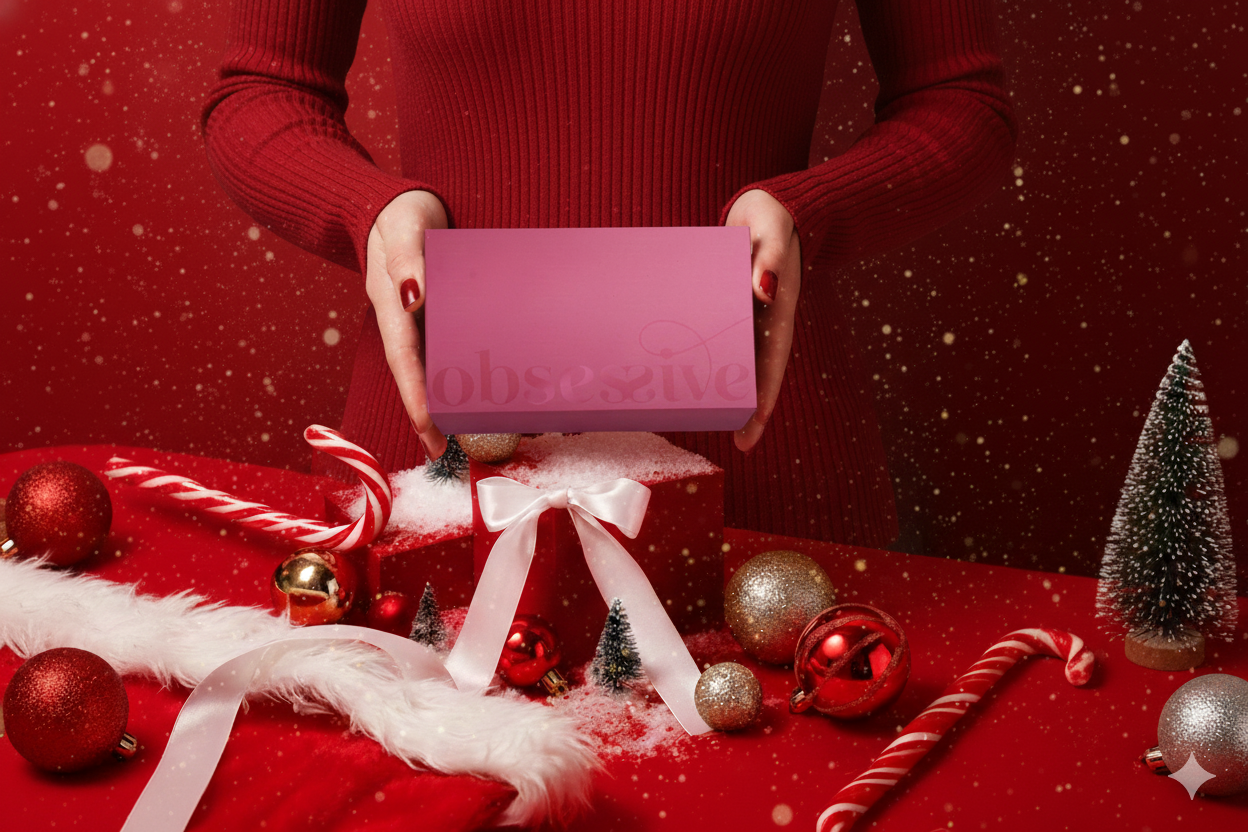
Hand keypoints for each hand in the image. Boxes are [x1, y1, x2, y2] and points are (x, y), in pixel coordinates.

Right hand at [364, 189, 448, 460]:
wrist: (395, 202)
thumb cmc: (397, 213)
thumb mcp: (400, 229)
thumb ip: (404, 261)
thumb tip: (413, 297)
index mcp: (392, 308)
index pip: (404, 362)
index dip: (416, 399)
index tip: (430, 432)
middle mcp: (405, 320)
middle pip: (418, 374)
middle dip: (430, 413)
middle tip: (448, 449)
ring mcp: (420, 318)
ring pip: (433, 364)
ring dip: (446, 397)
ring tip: (469, 430)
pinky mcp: (437, 311)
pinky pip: (449, 344)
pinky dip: (461, 368)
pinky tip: (483, 385)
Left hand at [723, 189, 801, 452]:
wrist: (765, 203)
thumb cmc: (775, 216)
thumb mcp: (773, 231)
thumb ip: (770, 259)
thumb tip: (765, 290)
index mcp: (779, 311)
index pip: (773, 364)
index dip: (765, 401)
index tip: (752, 430)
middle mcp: (762, 320)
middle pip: (753, 371)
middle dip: (745, 406)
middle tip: (735, 440)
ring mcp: (744, 314)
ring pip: (733, 358)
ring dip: (720, 386)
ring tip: (702, 416)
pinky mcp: (726, 302)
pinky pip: (713, 333)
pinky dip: (700, 352)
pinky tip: (679, 369)